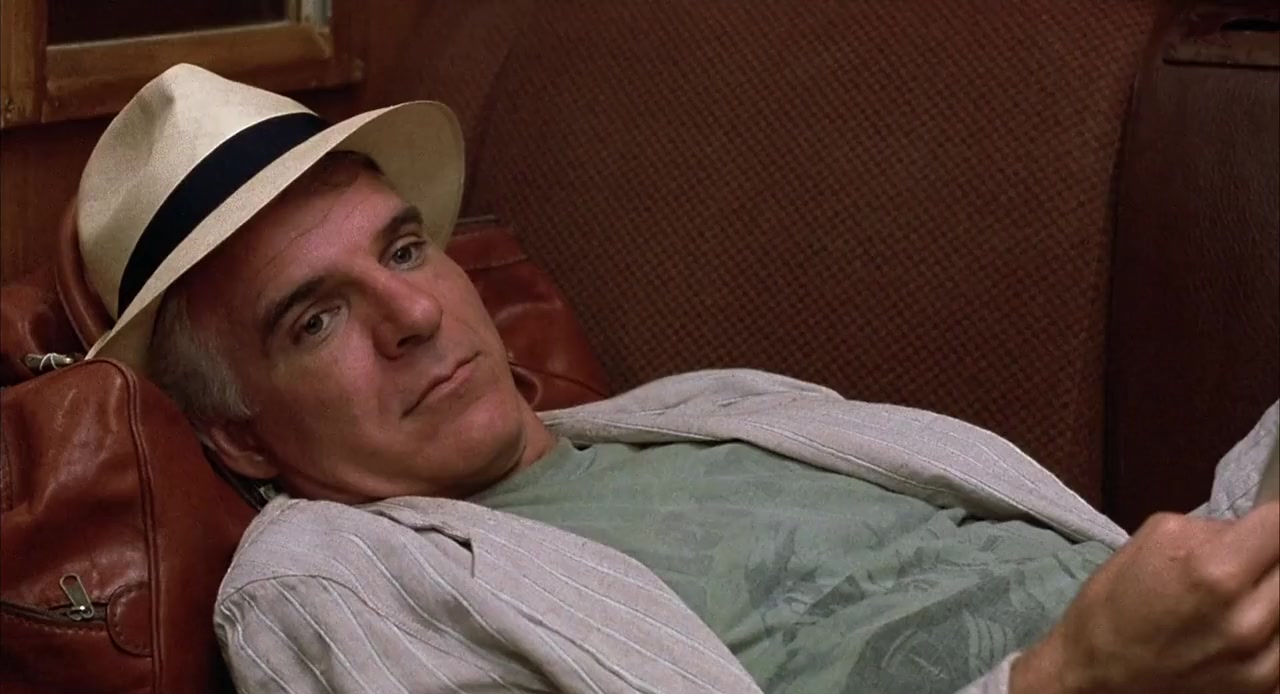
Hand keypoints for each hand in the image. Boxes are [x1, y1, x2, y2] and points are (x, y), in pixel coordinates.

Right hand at [1013, 502, 1279, 693]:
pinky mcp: (1265, 686)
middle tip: (1245, 564)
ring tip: (1240, 598)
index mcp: (1216, 571)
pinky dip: (1269, 628)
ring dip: (1269, 594)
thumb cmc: (1112, 605)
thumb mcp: (1152, 541)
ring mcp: (1264, 660)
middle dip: (1268, 559)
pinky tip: (1240, 629)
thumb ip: (1211, 530)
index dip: (1268, 523)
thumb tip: (1249, 530)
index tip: (1260, 529)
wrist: (1096, 677)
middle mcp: (1249, 617)